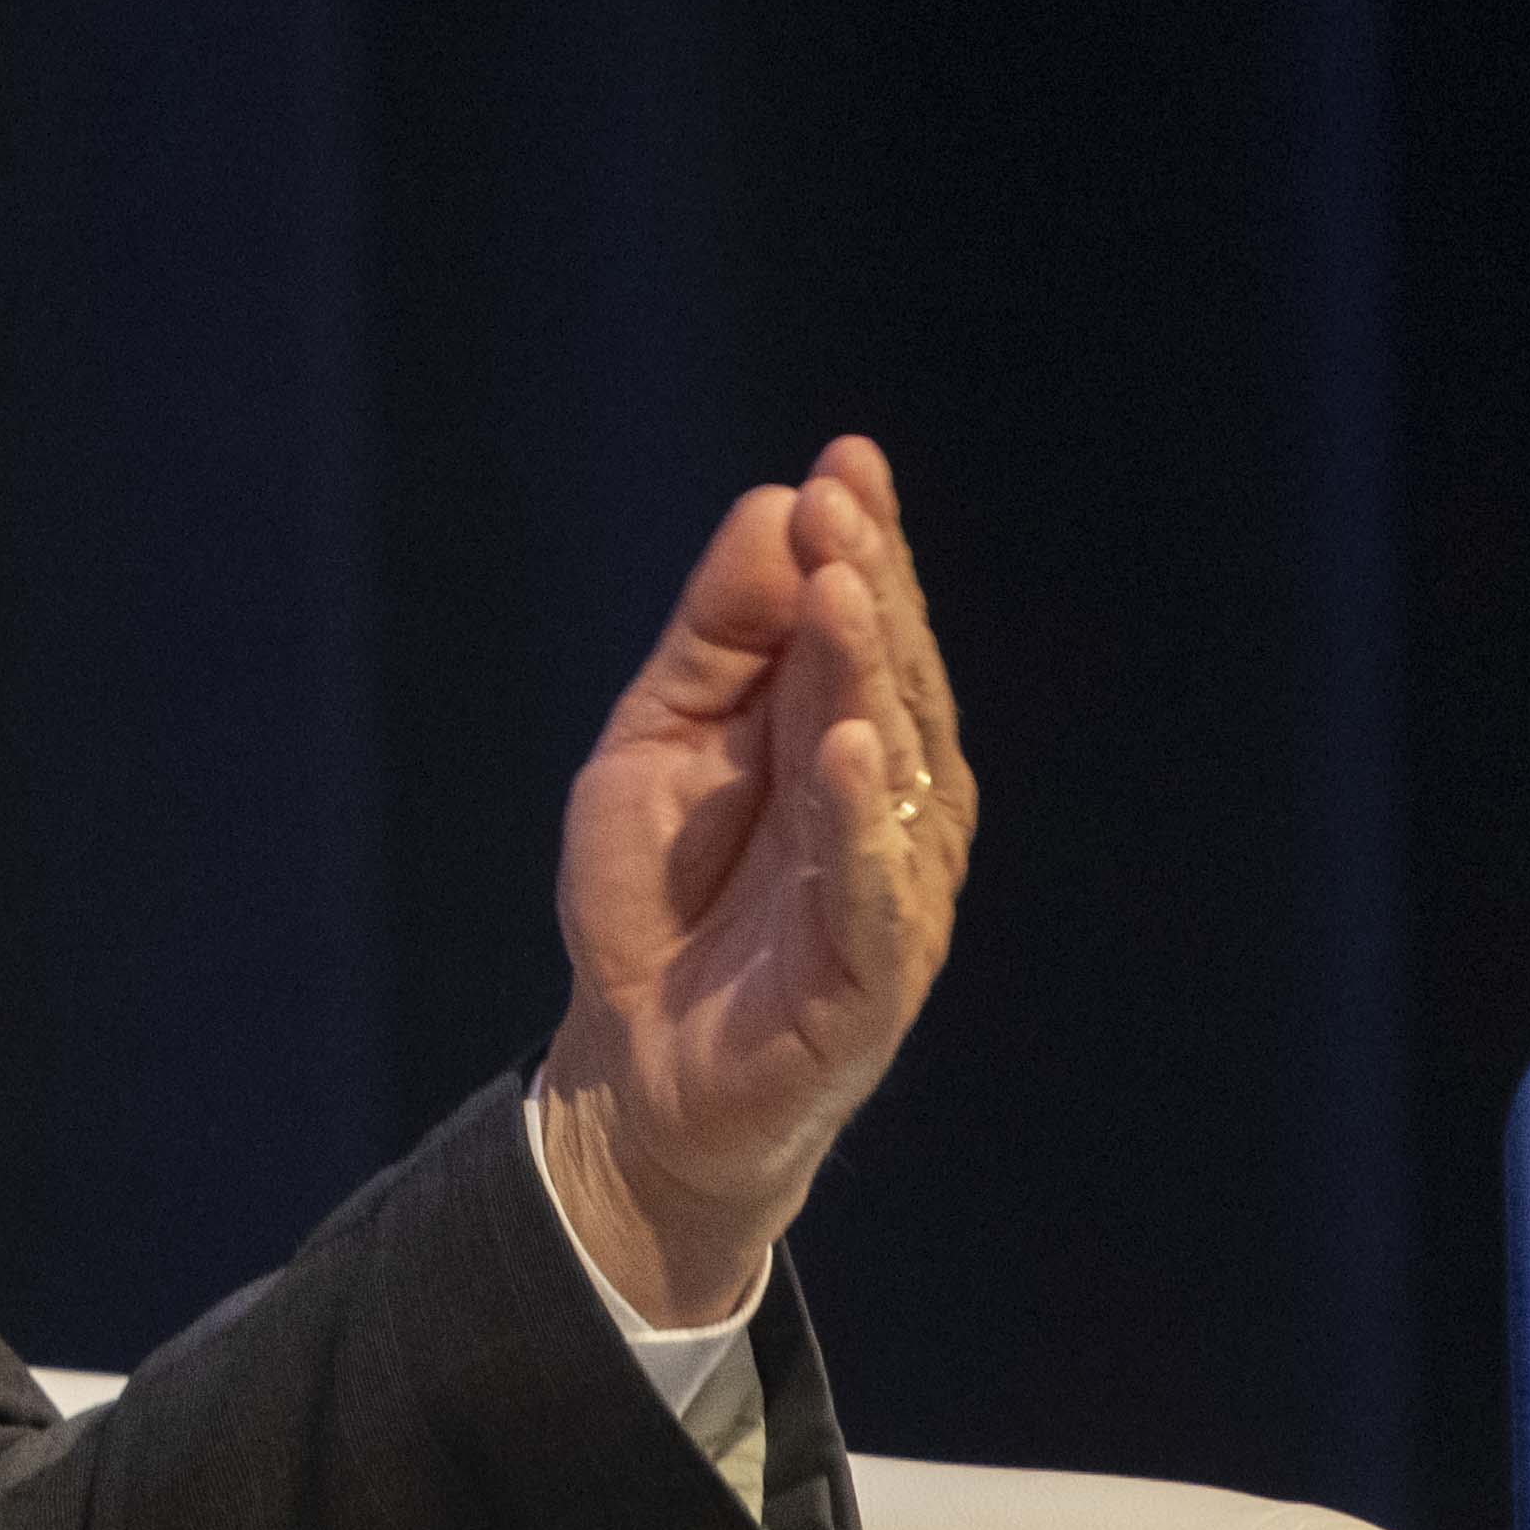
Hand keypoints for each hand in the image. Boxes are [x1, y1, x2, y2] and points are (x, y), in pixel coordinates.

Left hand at [530, 434, 974, 1328]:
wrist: (635, 1066)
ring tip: (843, 594)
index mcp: (844, 734)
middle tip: (838, 506)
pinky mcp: (872, 975)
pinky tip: (852, 749)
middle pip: (889, 679)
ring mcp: (891, 886)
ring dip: (869, 679)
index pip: (865, 624)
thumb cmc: (658, 897)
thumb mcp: (657, 741)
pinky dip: (866, 821)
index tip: (843, 463)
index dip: (861, 545)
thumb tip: (773, 509)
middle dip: (864, 588)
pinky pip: (877, 890)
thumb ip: (715, 639)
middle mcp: (890, 801)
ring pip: (895, 769)